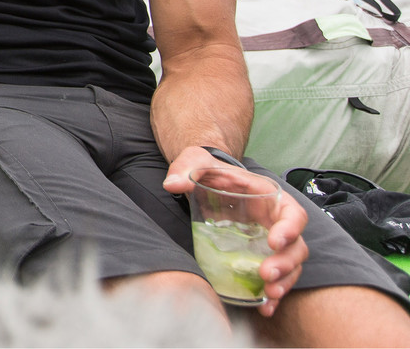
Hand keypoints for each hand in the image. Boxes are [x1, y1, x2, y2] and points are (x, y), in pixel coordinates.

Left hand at [164, 146, 308, 316]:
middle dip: (286, 263)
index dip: (290, 228)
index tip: (275, 241)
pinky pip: (275, 278)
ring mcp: (271, 242)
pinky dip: (272, 294)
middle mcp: (276, 222)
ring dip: (284, 282)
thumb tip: (172, 184)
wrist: (208, 180)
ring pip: (291, 266)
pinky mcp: (261, 257)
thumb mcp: (197, 162)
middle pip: (296, 246)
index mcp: (269, 198)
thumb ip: (187, 168)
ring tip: (269, 295)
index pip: (293, 213)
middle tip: (266, 275)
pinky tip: (264, 308)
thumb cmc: (209, 170)